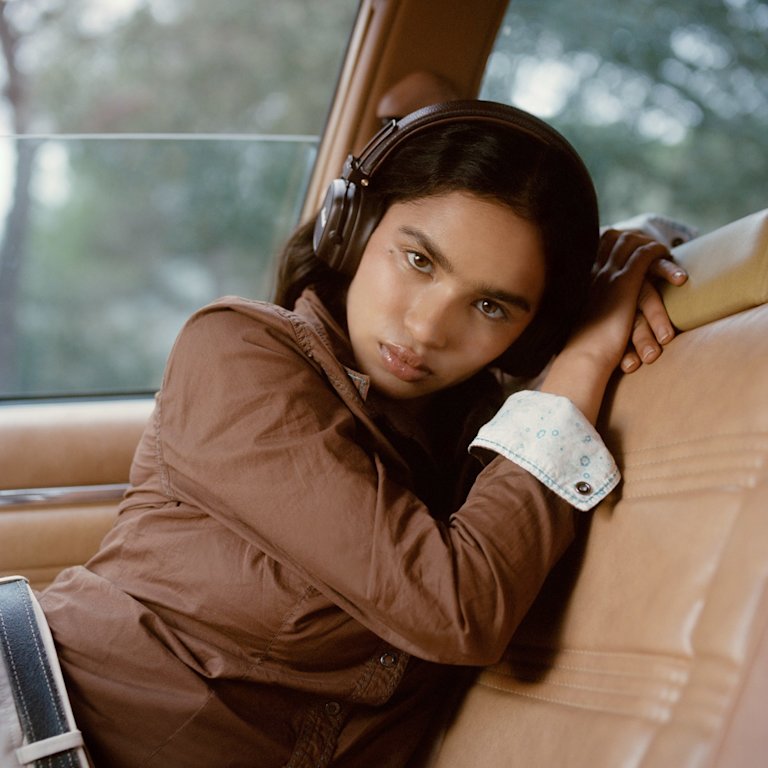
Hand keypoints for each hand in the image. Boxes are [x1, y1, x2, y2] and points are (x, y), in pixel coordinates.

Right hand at [539, 229, 686, 422]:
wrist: (584, 357)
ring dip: (649, 243)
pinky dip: (658, 252)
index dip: (613, 242)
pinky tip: (668, 255)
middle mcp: (593, 274)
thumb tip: (596, 320)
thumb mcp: (585, 325)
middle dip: (634, 237)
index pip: (597, 249)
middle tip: (650, 241)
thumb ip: (592, 314)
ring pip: (631, 244)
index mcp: (582, 282)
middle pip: (613, 239)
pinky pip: (644, 257)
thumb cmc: (583, 350)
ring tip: (665, 249)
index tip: (627, 245)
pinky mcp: (624, 283)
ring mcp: (608, 276)